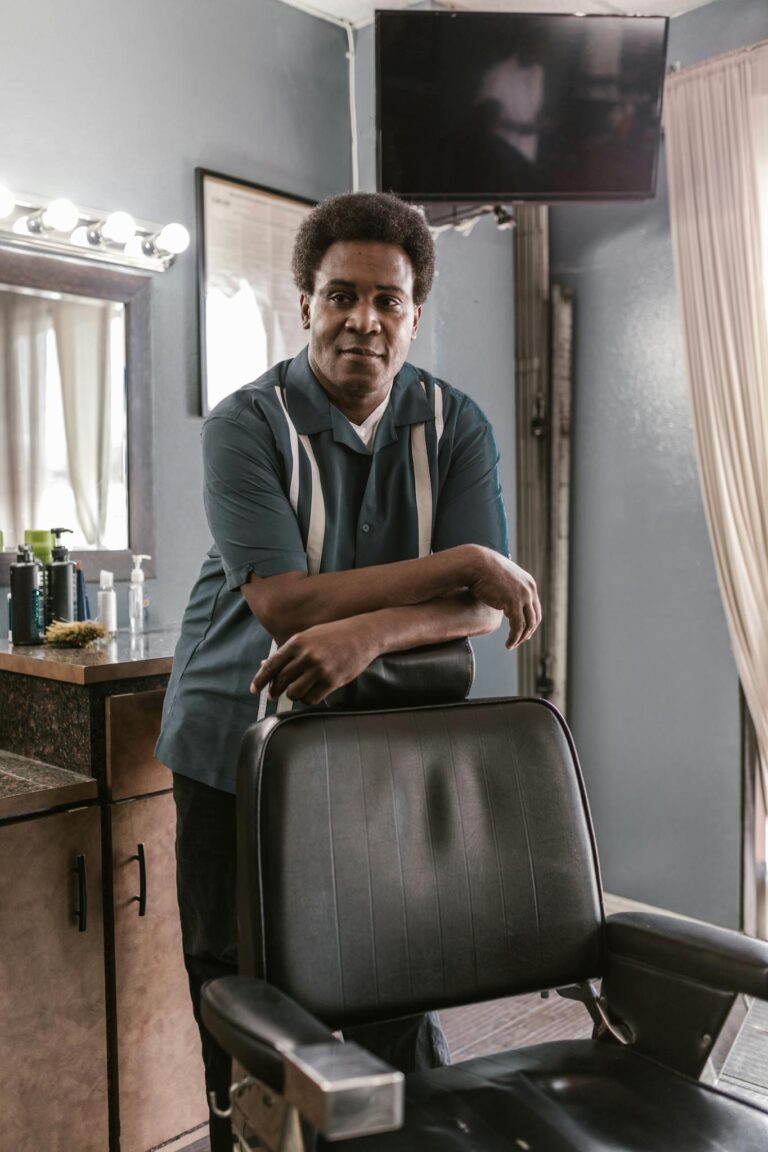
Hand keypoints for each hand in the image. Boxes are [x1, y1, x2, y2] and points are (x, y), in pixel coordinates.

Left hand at [250, 617, 378, 704]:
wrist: (363, 635)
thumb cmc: (333, 635)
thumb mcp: (308, 637)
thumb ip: (288, 651)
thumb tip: (266, 664)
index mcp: (297, 642)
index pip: (272, 665)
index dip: (260, 679)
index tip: (254, 689)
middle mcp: (306, 656)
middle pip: (281, 681)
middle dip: (275, 690)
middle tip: (273, 695)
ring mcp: (320, 669)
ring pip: (294, 693)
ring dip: (292, 695)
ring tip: (296, 692)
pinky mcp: (332, 681)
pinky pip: (312, 698)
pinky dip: (308, 699)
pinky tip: (310, 693)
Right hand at [468, 548, 540, 649]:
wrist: (476, 563)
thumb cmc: (483, 569)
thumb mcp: (502, 577)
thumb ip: (507, 587)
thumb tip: (503, 597)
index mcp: (529, 583)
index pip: (535, 607)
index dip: (530, 621)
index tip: (522, 631)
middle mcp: (530, 590)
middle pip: (535, 617)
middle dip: (528, 632)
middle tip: (519, 641)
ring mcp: (523, 596)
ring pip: (528, 624)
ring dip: (521, 637)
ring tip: (512, 645)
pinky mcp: (514, 603)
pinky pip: (517, 626)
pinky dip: (514, 638)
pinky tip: (508, 644)